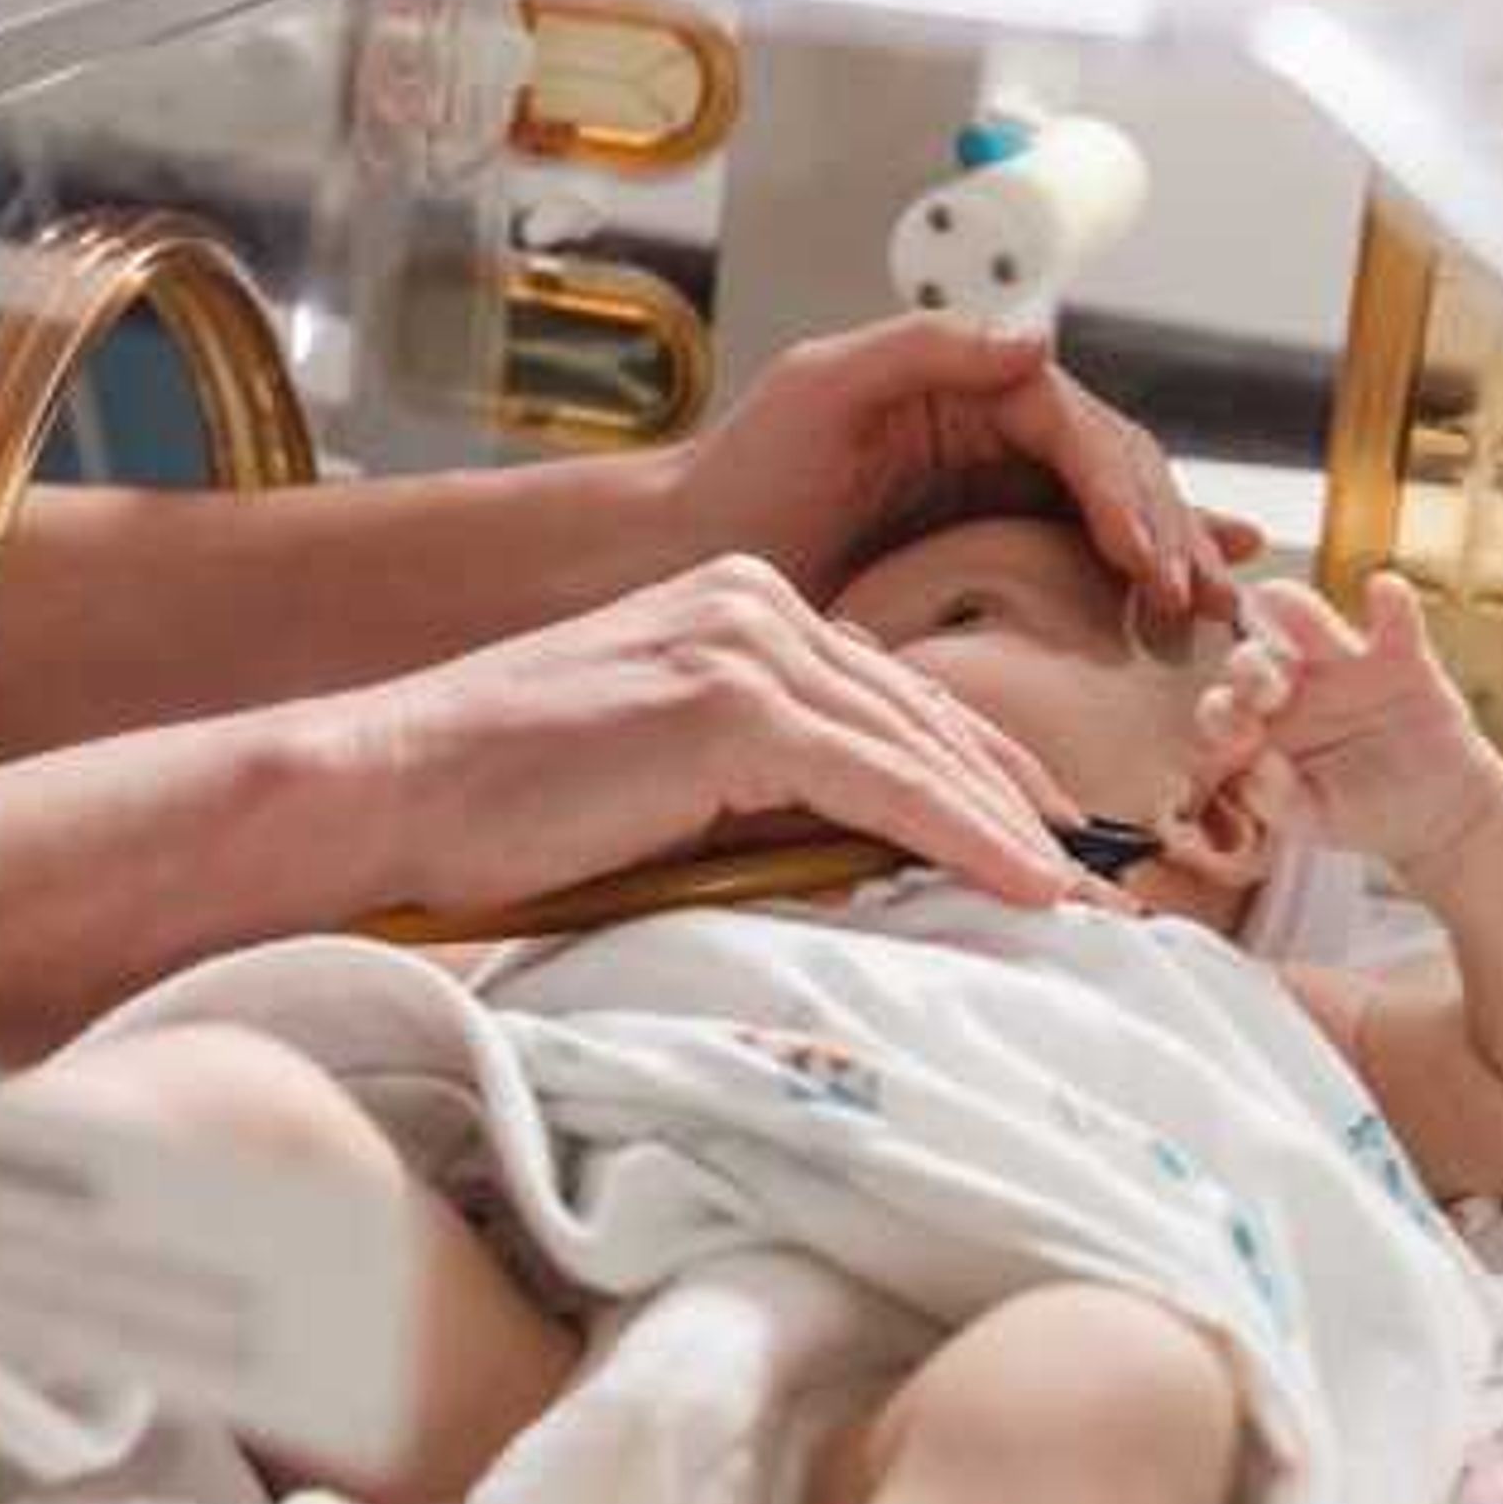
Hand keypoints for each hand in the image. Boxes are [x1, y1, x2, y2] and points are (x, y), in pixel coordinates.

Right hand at [355, 554, 1104, 918]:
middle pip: (926, 713)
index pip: (891, 696)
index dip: (982, 774)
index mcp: (732, 606)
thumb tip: (864, 861)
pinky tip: (1034, 887)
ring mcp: (743, 644)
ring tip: (1096, 900)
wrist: (389, 788)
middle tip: (1112, 879)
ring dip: (1018, 832)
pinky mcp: (733, 705)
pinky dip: (969, 838)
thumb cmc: (496, 808)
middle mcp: (750, 603)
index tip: (1051, 845)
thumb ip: (759, 791)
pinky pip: (886, 783)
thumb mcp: (658, 782)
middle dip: (1024, 801)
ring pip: (920, 748)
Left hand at [654, 314, 1241, 627]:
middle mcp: (994, 433)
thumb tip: (1040, 340)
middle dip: (1165, 529)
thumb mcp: (822, 386)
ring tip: (1221, 606)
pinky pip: (1083, 558)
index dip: (1118, 488)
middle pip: (1113, 469)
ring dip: (1175, 556)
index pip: (1073, 427)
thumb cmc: (739, 469)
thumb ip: (925, 347)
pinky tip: (1202, 594)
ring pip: (1114, 515)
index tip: (1142, 555)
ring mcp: (996, 494)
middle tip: (1192, 599)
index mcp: (966, 386)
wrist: (684, 557)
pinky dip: (1145, 571)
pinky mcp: (989, 555)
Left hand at [1190, 573, 1501, 884]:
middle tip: (1267, 689)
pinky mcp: (1400, 656)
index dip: (1222, 714)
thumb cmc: (1360, 811)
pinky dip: (1391, 602)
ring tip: (1285, 605)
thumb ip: (1279, 801)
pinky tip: (1384, 591)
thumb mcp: (1316, 818)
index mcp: (1258, 724)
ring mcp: (1343, 663)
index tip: (1241, 736)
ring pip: (1307, 618)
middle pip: (1252, 654)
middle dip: (1249, 665)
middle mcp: (1291, 683)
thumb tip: (1253, 775)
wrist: (1437, 812)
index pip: (1223, 707)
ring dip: (1294, 610)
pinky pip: (1394, 620)